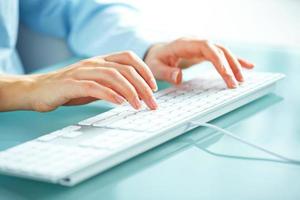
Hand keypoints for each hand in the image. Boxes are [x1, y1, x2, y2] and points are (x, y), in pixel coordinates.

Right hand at [0, 51, 157, 111]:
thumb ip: (112, 85)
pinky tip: (120, 103)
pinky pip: (94, 86)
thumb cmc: (70, 88)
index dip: (144, 70)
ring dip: (130, 91)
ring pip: (113, 76)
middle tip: (152, 103)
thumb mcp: (96, 84)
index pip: (129, 57)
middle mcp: (94, 63)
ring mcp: (82, 71)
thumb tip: (135, 94)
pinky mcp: (71, 84)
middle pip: (126, 69)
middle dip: (143, 86)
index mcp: (101, 60)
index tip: (154, 87)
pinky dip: (110, 94)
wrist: (38, 90)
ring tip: (139, 105)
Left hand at [144, 38, 253, 87]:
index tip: (226, 73)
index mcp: (184, 44)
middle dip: (230, 65)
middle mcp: (196, 43)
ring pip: (223, 52)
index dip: (218, 59)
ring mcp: (202, 47)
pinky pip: (222, 55)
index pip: (206, 47)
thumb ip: (166, 72)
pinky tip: (248, 67)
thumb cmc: (155, 61)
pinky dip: (235, 60)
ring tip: (242, 80)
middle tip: (236, 83)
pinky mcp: (205, 53)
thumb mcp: (155, 68)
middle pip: (218, 49)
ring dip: (234, 64)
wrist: (156, 54)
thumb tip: (179, 77)